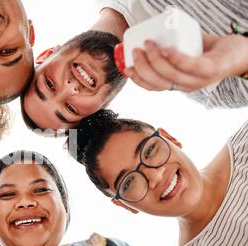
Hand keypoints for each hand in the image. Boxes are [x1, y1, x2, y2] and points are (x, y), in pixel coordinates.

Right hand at [125, 33, 247, 92]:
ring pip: (171, 74)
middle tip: (136, 49)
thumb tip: (143, 40)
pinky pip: (189, 65)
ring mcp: (199, 79)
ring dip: (155, 59)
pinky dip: (176, 57)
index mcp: (176, 85)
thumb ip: (167, 53)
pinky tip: (167, 49)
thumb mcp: (184, 56)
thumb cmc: (208, 51)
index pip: (152, 87)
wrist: (238, 52)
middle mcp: (186, 86)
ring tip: (148, 43)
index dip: (137, 79)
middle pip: (158, 81)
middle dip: (143, 66)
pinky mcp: (210, 69)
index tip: (126, 66)